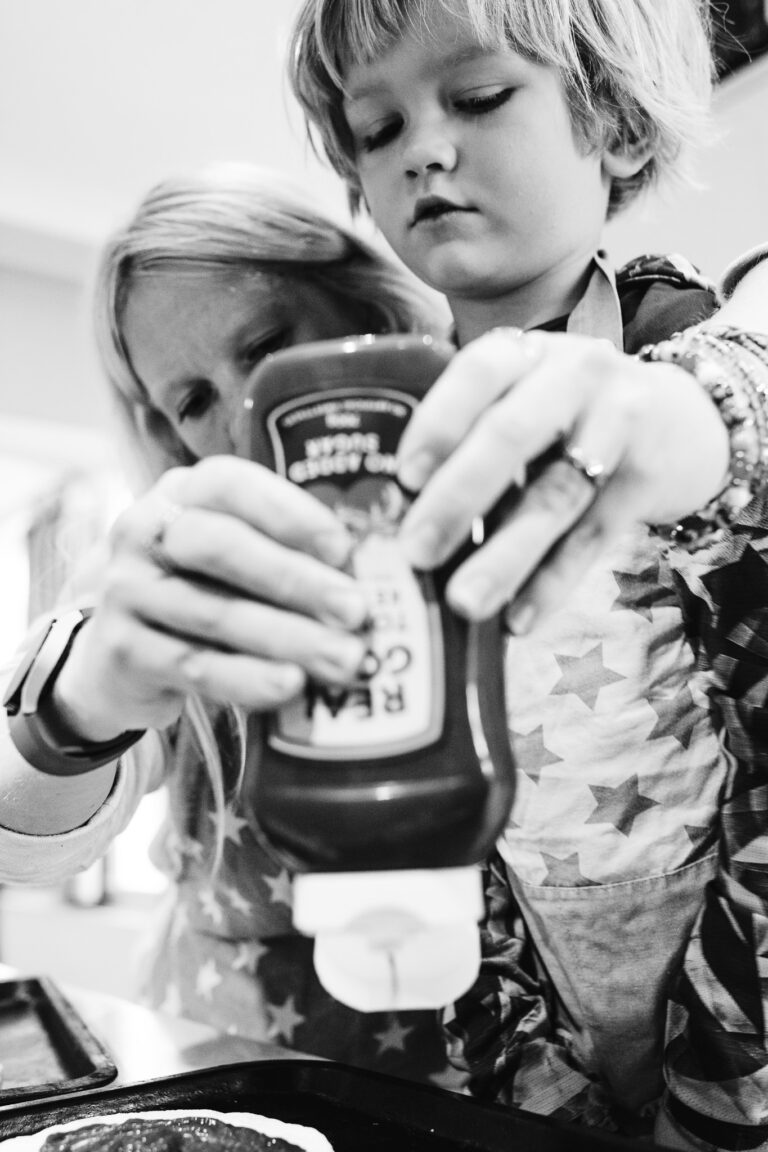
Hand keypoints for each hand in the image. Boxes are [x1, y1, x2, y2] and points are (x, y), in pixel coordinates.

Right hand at [53, 456, 368, 737]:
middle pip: (221, 547)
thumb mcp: (233, 558)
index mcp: (181, 493)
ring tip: (343, 659)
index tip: (344, 548)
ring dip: (287, 637)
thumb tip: (370, 576)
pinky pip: (193, 664)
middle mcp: (144, 530)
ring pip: (214, 613)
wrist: (118, 655)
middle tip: (357, 611)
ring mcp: (126, 590)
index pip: (232, 485)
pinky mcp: (120, 648)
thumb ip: (285, 553)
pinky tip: (290, 687)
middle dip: (296, 579)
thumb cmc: (201, 591)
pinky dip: (247, 677)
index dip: (290, 514)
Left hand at [396, 328, 729, 631]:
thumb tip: (398, 517)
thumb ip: (473, 436)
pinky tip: (520, 619)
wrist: (683, 419)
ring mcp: (618, 424)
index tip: (403, 477)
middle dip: (457, 497)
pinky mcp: (647, 478)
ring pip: (554, 496)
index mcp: (527, 354)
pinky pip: (592, 536)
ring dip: (505, 556)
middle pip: (511, 436)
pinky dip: (553, 581)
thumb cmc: (572, 416)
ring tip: (465, 602)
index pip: (478, 373)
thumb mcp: (527, 398)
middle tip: (415, 551)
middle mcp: (574, 376)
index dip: (438, 423)